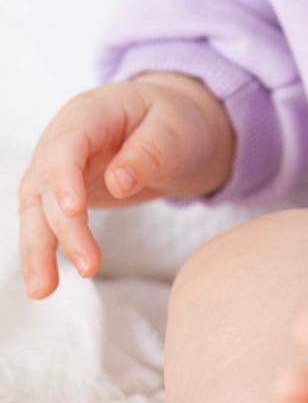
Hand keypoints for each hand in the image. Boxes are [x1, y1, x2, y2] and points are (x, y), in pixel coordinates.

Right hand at [17, 74, 236, 297]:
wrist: (175, 130)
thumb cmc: (176, 121)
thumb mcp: (175, 129)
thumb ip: (149, 152)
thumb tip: (118, 182)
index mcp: (90, 113)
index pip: (66, 144)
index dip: (64, 177)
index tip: (73, 211)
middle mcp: (63, 139)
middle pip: (46, 183)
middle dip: (60, 228)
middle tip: (87, 267)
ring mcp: (59, 167)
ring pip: (37, 208)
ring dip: (38, 249)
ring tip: (43, 290)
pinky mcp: (63, 193)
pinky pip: (46, 222)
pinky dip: (45, 250)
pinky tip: (46, 280)